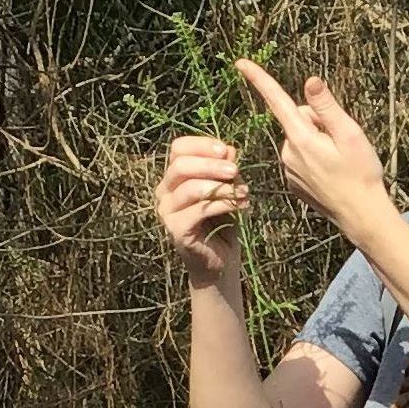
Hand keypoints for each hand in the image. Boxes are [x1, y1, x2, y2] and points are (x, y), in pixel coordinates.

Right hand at [155, 135, 249, 284]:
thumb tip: (230, 149)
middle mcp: (164, 192)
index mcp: (174, 178)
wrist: (220, 262)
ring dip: (221, 187)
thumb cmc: (223, 224)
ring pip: (190, 188)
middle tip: (236, 170)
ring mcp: (167, 212)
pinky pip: (198, 210)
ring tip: (244, 192)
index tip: (226, 150)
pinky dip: (222, 205)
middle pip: (180, 165)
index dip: (201, 145)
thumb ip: (226, 170)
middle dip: (211, 165)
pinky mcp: (176, 230)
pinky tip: (240, 206)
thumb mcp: (228, 191)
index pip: (178, 149)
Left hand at [235, 61, 387, 239]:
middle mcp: (289, 153)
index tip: (241, 63)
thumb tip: (309, 81)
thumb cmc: (361, 173)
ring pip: (299, 140)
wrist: (362, 215)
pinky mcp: (293, 184)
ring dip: (316, 142)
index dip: (259, 79)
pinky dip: (313, 160)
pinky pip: (300, 159)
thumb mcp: (350, 134)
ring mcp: (289, 170)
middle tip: (340, 142)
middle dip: (316, 122)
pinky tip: (330, 175)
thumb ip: (327, 107)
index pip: (276, 101)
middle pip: (297, 119)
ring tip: (338, 161)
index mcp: (302, 138)